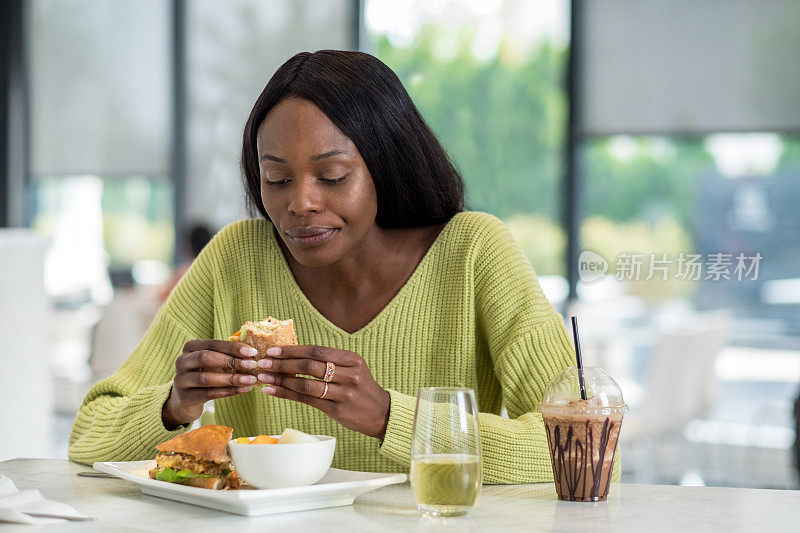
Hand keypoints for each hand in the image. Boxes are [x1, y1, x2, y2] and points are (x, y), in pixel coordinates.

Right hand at [162, 339, 259, 428]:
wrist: (184, 400)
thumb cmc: (204, 374)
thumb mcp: (212, 362)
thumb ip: (227, 355)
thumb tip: (253, 353)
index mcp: (190, 347)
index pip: (212, 344)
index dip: (233, 347)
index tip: (253, 352)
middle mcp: (182, 361)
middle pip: (206, 357)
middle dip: (231, 361)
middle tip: (252, 365)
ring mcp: (180, 380)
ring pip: (206, 378)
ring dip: (231, 379)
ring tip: (251, 380)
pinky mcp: (185, 397)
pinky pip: (208, 394)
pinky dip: (228, 391)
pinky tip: (243, 390)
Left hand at [256, 345, 390, 439]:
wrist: (382, 413)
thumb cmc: (361, 389)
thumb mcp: (352, 369)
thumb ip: (329, 362)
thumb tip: (293, 355)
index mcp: (352, 359)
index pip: (317, 351)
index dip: (293, 350)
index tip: (273, 350)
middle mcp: (350, 374)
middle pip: (310, 365)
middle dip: (283, 363)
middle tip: (263, 362)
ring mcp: (344, 393)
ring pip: (306, 384)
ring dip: (281, 380)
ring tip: (264, 377)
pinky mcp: (338, 410)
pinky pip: (307, 401)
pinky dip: (287, 394)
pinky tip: (273, 391)